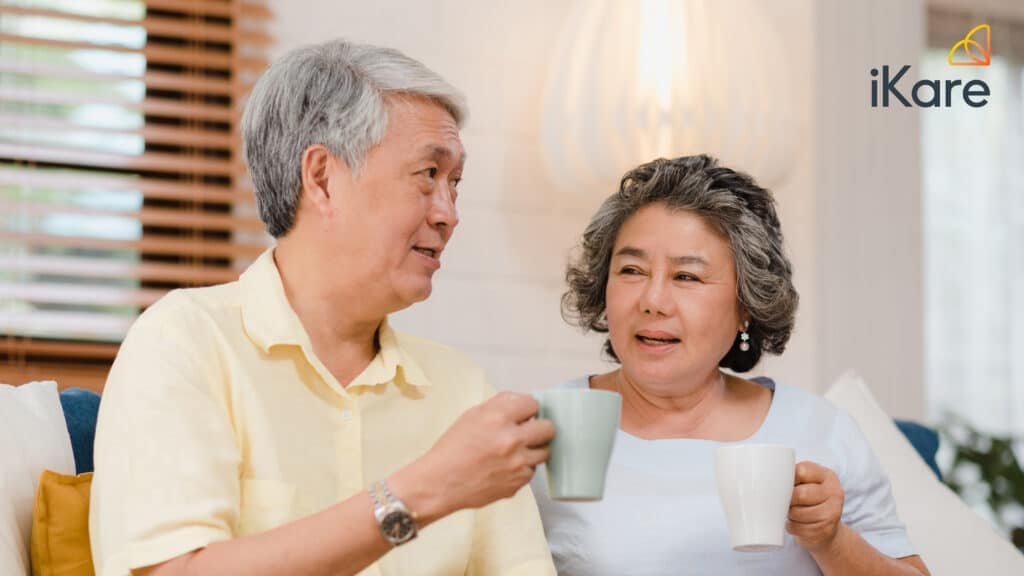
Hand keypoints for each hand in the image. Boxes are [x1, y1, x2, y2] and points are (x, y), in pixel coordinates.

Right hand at [392, 392, 553, 522]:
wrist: (440, 483)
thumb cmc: (452, 449)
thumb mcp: (471, 416)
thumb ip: (499, 406)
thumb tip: (521, 403)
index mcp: (498, 417)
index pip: (533, 403)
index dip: (527, 409)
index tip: (524, 414)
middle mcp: (512, 439)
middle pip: (548, 427)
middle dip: (538, 428)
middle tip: (527, 432)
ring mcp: (517, 463)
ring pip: (544, 451)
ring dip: (533, 449)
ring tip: (515, 451)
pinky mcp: (518, 482)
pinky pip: (531, 470)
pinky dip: (522, 468)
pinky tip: (505, 467)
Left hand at [787, 461, 844, 552]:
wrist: (827, 528)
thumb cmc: (809, 499)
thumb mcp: (806, 482)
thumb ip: (793, 476)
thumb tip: (768, 477)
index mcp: (828, 476)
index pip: (802, 471)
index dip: (787, 478)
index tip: (781, 483)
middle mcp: (835, 493)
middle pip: (800, 494)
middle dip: (787, 499)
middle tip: (785, 501)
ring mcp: (832, 513)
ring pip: (797, 512)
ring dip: (789, 513)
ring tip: (791, 511)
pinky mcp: (825, 531)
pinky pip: (798, 527)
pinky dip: (791, 526)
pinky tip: (796, 523)